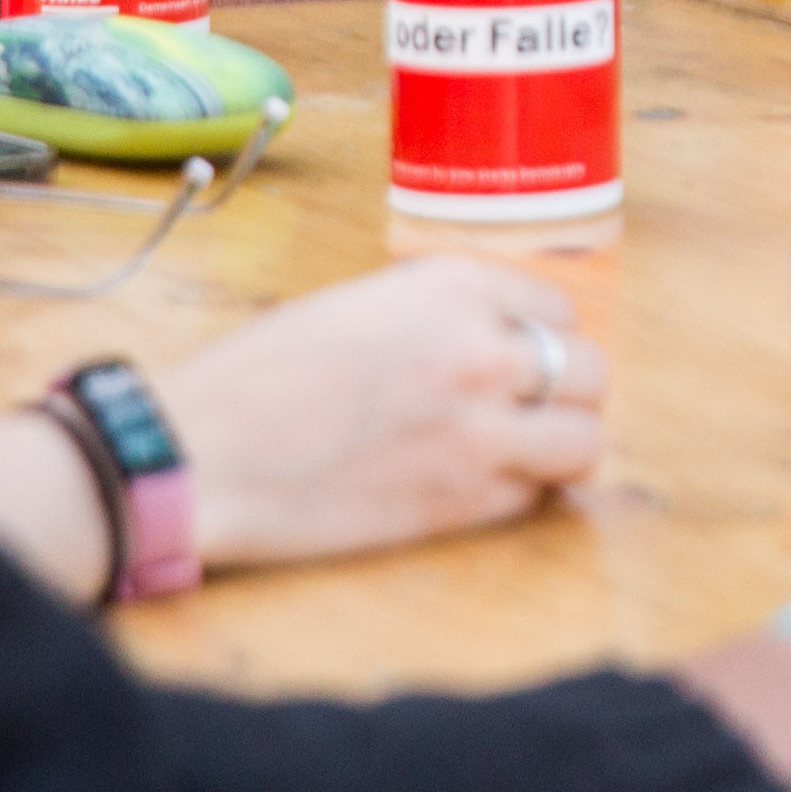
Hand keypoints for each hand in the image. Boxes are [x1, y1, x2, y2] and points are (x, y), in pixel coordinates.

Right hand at [157, 255, 606, 565]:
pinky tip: (473, 488)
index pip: (556, 307)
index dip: (540, 336)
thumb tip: (485, 337)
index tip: (519, 356)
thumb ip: (433, 314)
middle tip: (531, 409)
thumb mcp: (358, 305)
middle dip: (567, 391)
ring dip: (561, 447)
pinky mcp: (462, 504)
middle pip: (589, 372)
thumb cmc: (257, 375)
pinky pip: (533, 498)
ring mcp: (479, 431)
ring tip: (524, 454)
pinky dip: (517, 496)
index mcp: (451, 287)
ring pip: (584, 441)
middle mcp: (480, 351)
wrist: (201, 454)